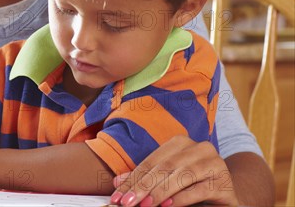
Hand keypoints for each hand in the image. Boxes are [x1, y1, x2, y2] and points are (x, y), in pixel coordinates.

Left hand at [109, 136, 237, 206]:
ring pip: (180, 176)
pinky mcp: (223, 181)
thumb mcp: (166, 181)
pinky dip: (181, 198)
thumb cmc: (192, 186)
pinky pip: (198, 189)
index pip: (150, 162)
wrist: (226, 195)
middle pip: (163, 168)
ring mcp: (213, 163)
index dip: (132, 179)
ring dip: (159, 193)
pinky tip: (167, 206)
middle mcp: (198, 148)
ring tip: (144, 205)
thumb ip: (145, 179)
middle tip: (127, 202)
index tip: (118, 196)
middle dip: (142, 187)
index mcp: (180, 143)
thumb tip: (118, 182)